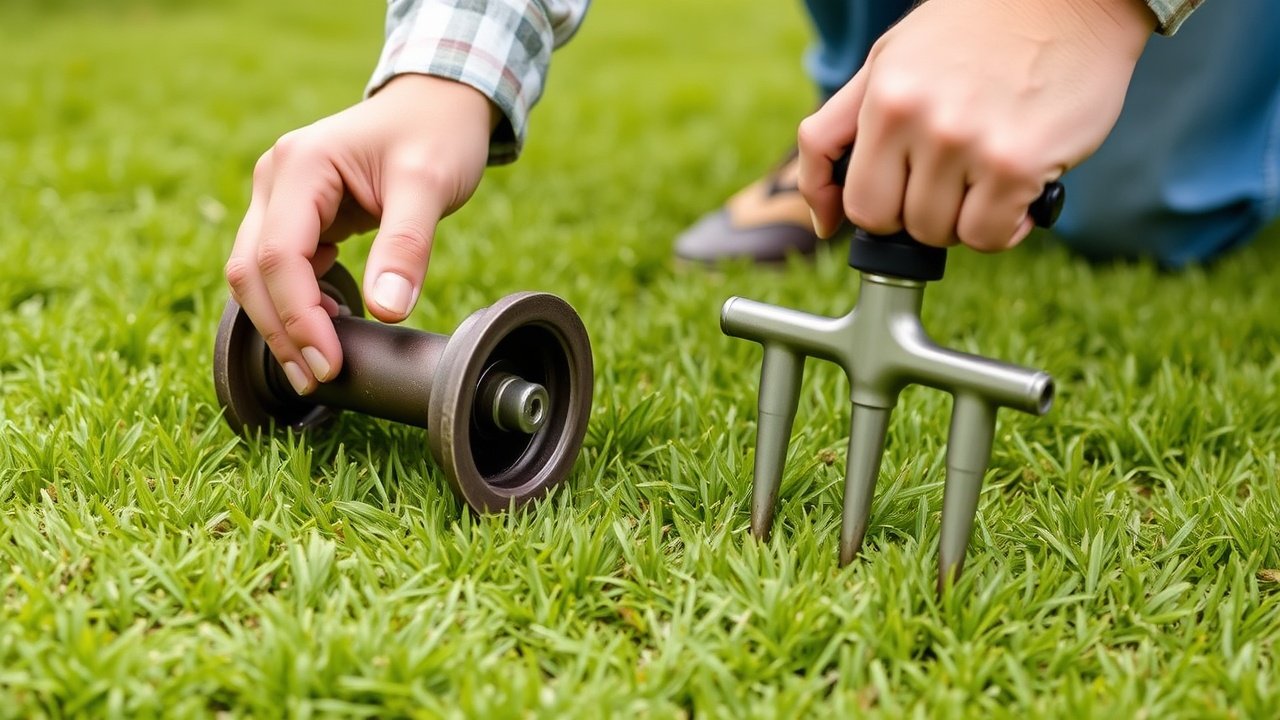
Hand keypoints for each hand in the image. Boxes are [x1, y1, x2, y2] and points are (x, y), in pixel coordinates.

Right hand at [225, 74, 495, 394]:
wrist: (436, 105)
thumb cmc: (435, 135)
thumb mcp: (429, 185)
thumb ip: (406, 247)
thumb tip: (386, 309)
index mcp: (300, 166)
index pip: (280, 258)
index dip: (299, 319)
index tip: (330, 362)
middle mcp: (275, 179)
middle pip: (252, 272)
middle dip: (282, 331)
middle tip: (319, 379)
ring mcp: (278, 196)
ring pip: (256, 274)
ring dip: (281, 323)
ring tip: (320, 365)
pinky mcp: (294, 214)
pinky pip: (278, 268)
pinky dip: (296, 303)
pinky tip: (329, 326)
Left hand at [797, 0, 1155, 250]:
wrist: (1073, 2)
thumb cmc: (973, 33)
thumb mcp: (887, 61)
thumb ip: (840, 131)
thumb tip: (822, 219)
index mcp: (883, 97)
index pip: (851, 200)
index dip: (872, 211)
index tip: (892, 206)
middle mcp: (919, 121)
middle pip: (892, 222)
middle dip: (915, 214)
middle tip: (948, 180)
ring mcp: (967, 144)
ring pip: (942, 233)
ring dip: (964, 218)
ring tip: (986, 174)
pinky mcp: (1017, 164)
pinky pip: (991, 235)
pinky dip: (1006, 228)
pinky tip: (1019, 190)